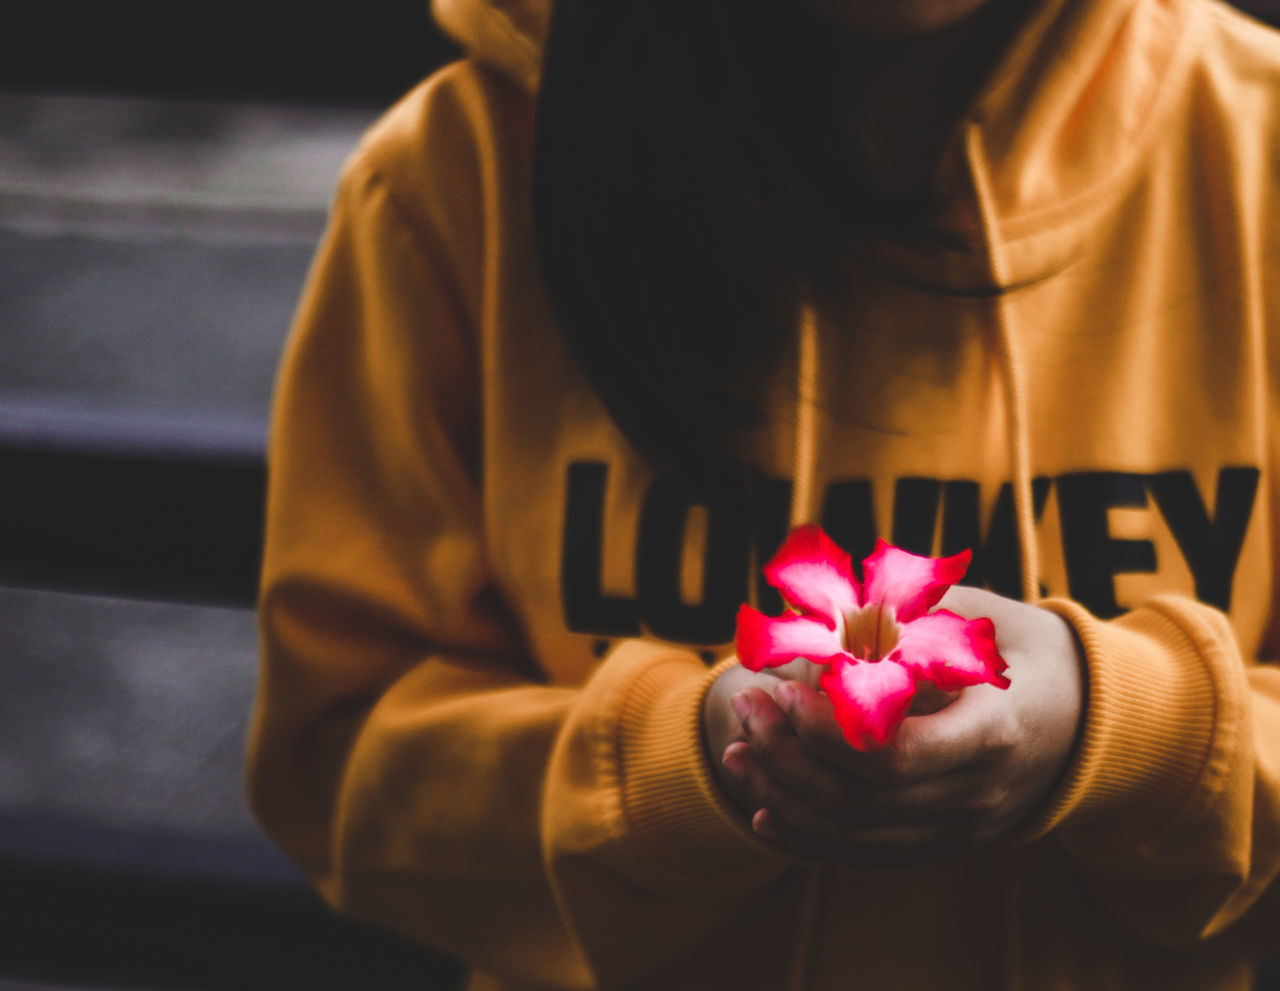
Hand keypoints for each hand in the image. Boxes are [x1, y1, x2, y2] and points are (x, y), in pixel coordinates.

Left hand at [705, 586, 1084, 865]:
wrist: (1080, 714)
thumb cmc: (1013, 649)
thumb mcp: (968, 620)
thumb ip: (894, 627)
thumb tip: (804, 634)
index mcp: (994, 733)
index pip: (893, 755)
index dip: (825, 730)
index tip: (784, 688)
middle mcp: (979, 795)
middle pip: (861, 800)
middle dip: (787, 754)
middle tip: (747, 704)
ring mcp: (960, 830)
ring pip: (853, 835)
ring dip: (782, 793)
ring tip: (736, 748)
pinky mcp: (939, 844)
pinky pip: (863, 854)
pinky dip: (805, 835)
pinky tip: (760, 806)